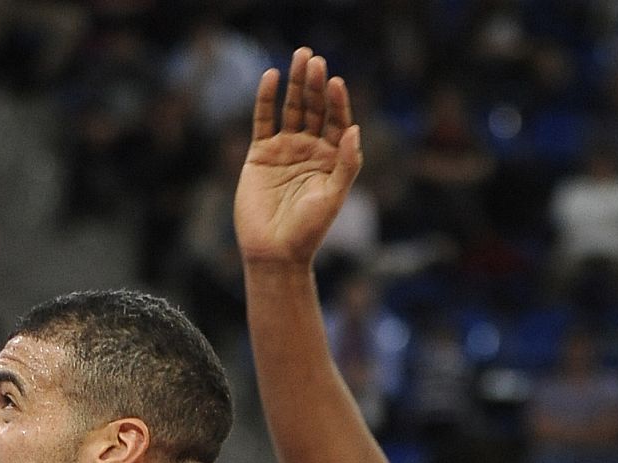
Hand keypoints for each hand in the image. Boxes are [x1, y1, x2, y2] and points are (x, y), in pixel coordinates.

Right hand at [234, 46, 361, 265]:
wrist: (274, 250)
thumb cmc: (309, 230)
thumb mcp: (334, 197)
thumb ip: (347, 164)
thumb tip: (356, 130)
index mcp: (333, 160)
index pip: (338, 123)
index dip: (337, 102)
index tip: (335, 82)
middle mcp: (311, 150)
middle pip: (315, 110)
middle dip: (315, 85)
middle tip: (314, 59)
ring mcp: (286, 149)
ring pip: (291, 108)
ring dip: (295, 84)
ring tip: (299, 56)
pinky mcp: (261, 153)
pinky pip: (264, 120)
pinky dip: (266, 99)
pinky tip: (271, 77)